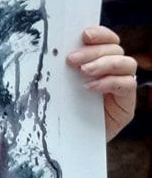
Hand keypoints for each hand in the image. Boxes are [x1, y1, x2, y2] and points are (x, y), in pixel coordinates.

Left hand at [67, 25, 136, 141]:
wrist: (69, 144)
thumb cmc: (63, 113)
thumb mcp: (60, 88)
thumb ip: (63, 71)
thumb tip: (50, 51)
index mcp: (99, 62)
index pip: (108, 40)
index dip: (100, 34)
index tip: (84, 34)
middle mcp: (114, 71)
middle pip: (115, 49)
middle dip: (94, 51)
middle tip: (72, 59)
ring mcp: (122, 87)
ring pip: (125, 63)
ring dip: (104, 64)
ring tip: (84, 72)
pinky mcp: (126, 104)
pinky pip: (127, 85)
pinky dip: (109, 83)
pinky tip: (91, 87)